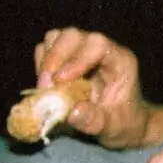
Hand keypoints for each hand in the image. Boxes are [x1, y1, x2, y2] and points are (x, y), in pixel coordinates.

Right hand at [34, 28, 150, 148]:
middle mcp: (101, 50)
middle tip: (46, 86)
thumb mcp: (114, 127)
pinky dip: (40, 66)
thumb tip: (73, 112)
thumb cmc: (123, 121)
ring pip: (56, 38)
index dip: (77, 59)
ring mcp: (82, 50)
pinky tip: (47, 86)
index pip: (98, 45)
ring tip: (46, 88)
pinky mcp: (67, 57)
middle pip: (73, 36)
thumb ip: (95, 121)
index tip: (61, 80)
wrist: (122, 121)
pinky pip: (46, 49)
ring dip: (45, 62)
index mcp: (120, 61)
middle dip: (55, 58)